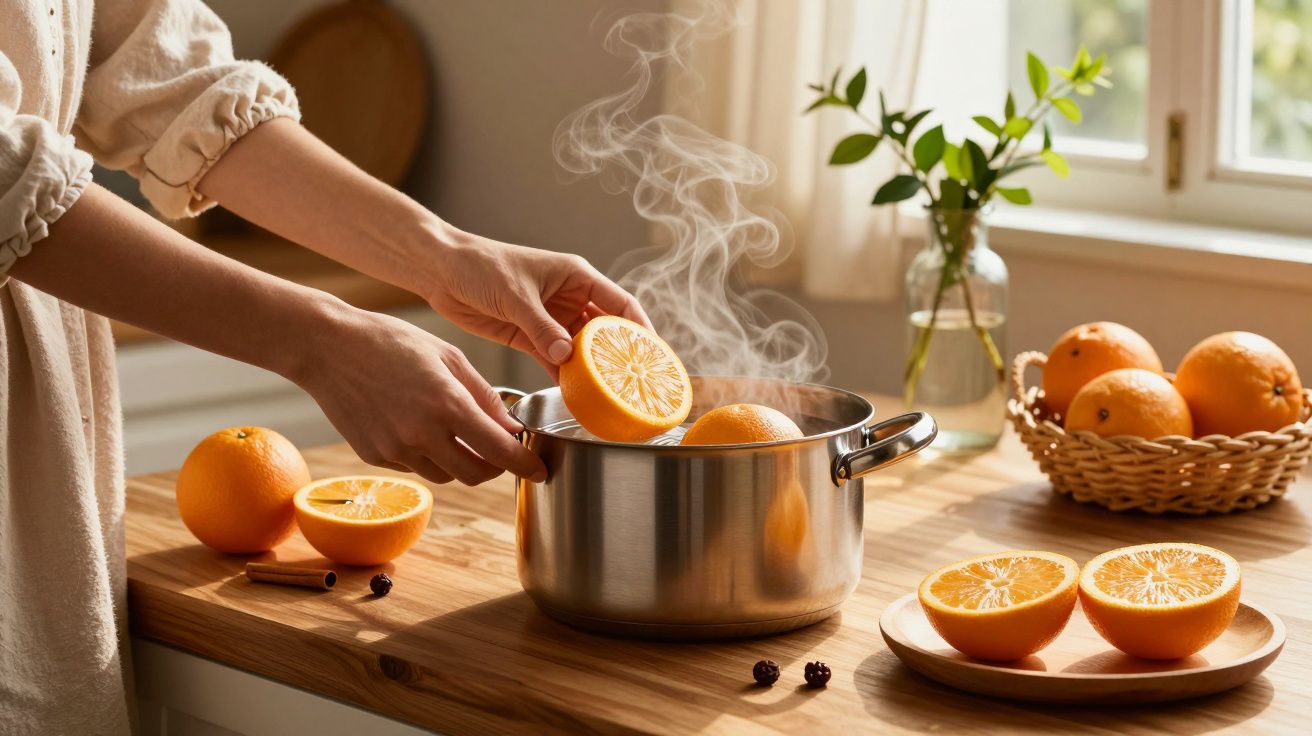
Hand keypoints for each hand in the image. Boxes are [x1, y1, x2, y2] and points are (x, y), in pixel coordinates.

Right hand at [295, 306, 546, 485]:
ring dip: (461, 462)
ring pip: (445, 475)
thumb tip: (510, 426)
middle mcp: (422, 435)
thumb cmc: (391, 341)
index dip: (524, 465)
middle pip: (475, 475)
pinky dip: (427, 455)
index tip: (538, 470)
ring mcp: (395, 450)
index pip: (500, 451)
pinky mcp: (374, 456)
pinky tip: (419, 426)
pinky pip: (414, 467)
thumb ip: (484, 395)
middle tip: (500, 450)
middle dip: (495, 467)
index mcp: (448, 405)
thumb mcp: (448, 356)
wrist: (327, 346)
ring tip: (457, 433)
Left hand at [419, 229, 651, 377]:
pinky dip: (565, 378)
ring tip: (608, 397)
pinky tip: (575, 396)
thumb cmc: (481, 266)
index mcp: (576, 277)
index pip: (621, 304)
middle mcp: (569, 299)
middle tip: (633, 384)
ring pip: (582, 350)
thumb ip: (541, 326)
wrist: (441, 272)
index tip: (654, 355)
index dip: (641, 329)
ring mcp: (551, 321)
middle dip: (619, 357)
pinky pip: (556, 361)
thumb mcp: (515, 294)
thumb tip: (566, 356)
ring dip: (592, 371)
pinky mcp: (530, 338)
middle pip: (605, 332)